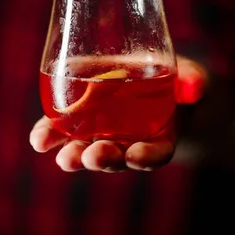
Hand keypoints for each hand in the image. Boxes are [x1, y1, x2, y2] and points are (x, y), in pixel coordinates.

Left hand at [29, 55, 205, 171]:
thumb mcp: (189, 77)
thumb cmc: (175, 80)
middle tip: (93, 156)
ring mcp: (102, 134)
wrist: (152, 74)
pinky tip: (39, 139)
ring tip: (63, 157)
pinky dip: (51, 135)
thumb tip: (195, 85)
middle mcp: (128, 142)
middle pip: (116, 158)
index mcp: (159, 136)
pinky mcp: (79, 121)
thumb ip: (193, 81)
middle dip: (103, 159)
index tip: (135, 156)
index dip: (146, 157)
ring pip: (86, 150)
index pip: (155, 153)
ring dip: (73, 155)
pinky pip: (64, 132)